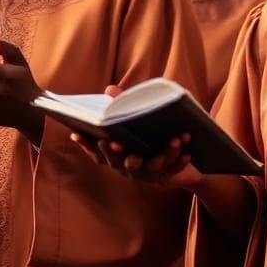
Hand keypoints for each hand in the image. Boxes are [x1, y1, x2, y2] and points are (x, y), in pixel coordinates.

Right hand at [71, 85, 203, 189]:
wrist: (183, 164)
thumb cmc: (154, 137)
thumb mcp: (140, 120)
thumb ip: (125, 106)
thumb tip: (110, 90)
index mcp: (119, 155)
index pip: (98, 152)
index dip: (86, 144)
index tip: (77, 133)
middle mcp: (130, 167)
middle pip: (120, 162)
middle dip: (116, 153)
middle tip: (114, 142)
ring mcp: (148, 174)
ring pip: (153, 165)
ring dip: (164, 153)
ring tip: (173, 140)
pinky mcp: (167, 177)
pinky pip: (174, 170)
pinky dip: (181, 161)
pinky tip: (189, 153)